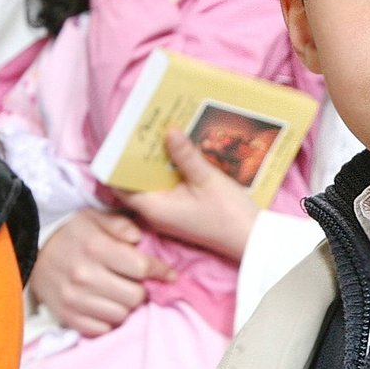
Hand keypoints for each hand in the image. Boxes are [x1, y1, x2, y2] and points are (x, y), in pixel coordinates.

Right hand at [32, 207, 172, 335]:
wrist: (30, 251)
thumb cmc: (70, 233)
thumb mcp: (94, 217)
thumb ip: (120, 224)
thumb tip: (140, 238)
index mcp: (95, 248)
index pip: (142, 268)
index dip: (160, 271)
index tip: (167, 273)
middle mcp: (84, 275)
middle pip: (135, 297)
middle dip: (140, 289)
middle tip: (134, 282)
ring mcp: (74, 299)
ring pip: (121, 315)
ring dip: (125, 305)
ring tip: (118, 293)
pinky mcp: (66, 316)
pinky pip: (101, 329)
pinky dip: (107, 319)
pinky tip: (104, 305)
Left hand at [116, 130, 258, 260]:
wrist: (252, 239)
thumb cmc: (228, 214)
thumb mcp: (207, 179)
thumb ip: (185, 155)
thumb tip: (168, 130)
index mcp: (154, 207)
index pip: (120, 184)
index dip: (117, 162)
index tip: (122, 137)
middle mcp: (155, 212)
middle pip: (135, 181)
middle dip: (138, 157)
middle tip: (143, 128)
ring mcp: (168, 212)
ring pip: (152, 183)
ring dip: (155, 162)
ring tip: (160, 133)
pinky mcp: (180, 210)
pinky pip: (166, 187)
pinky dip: (168, 171)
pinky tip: (178, 152)